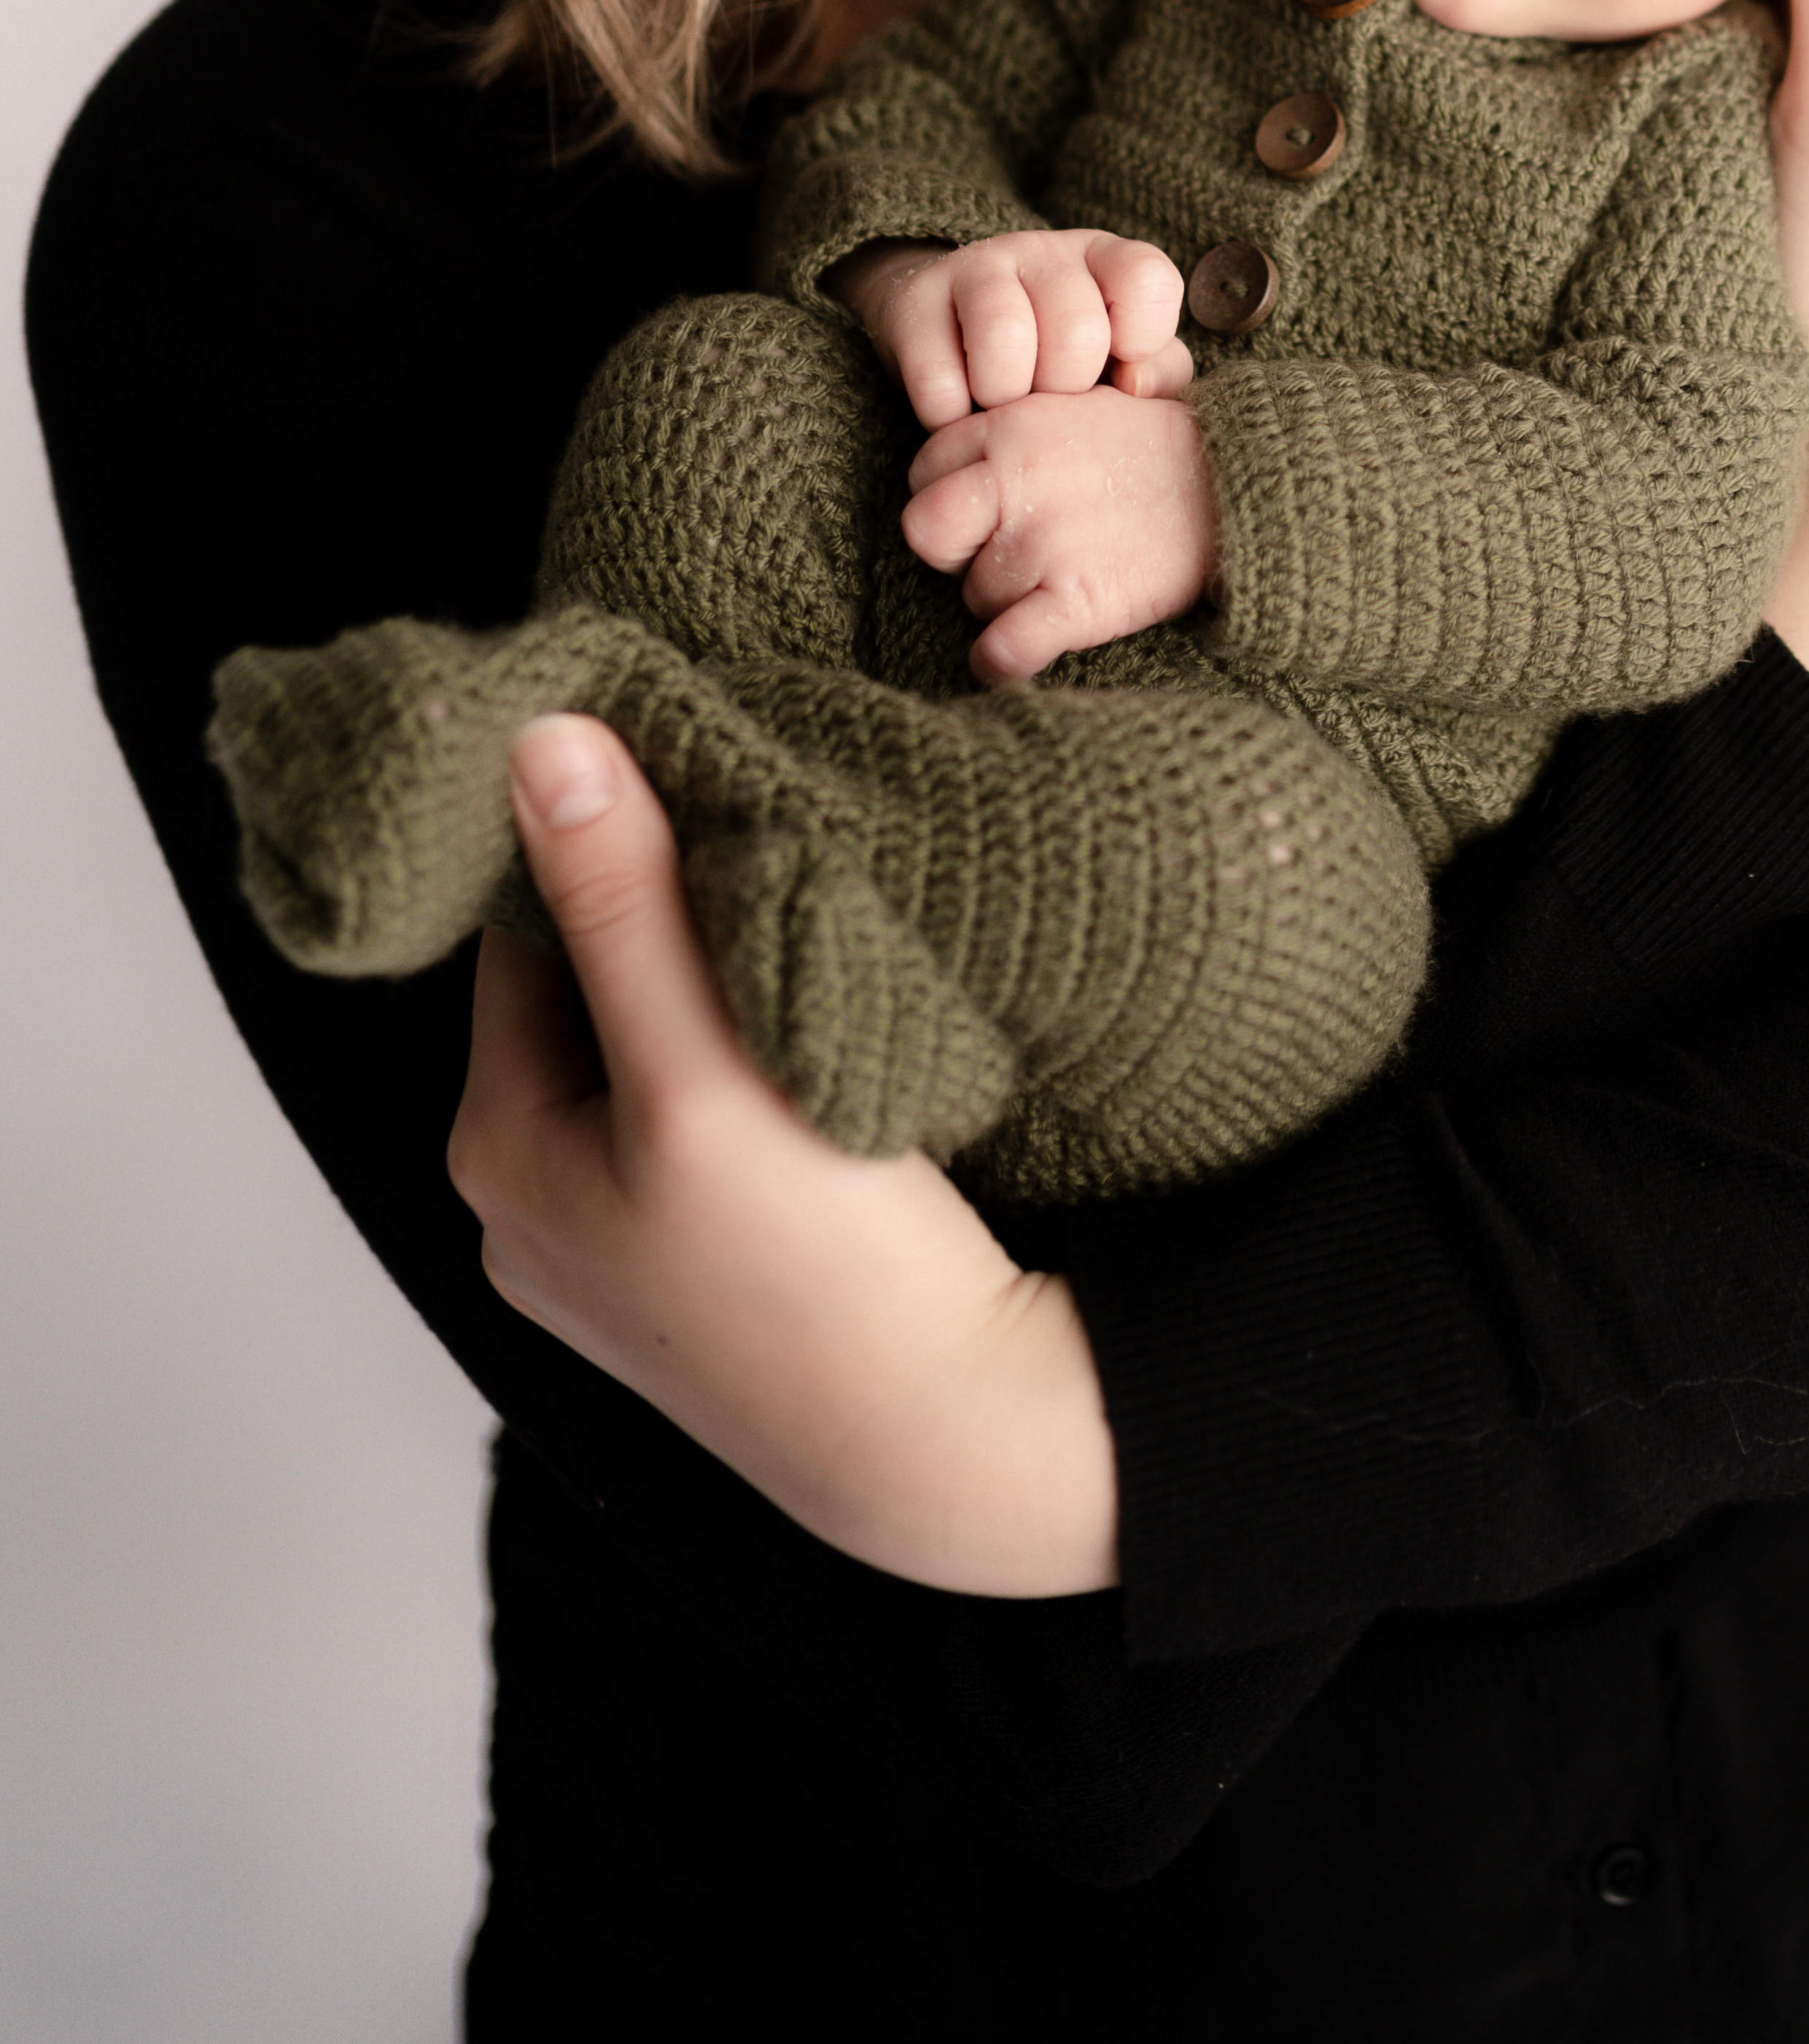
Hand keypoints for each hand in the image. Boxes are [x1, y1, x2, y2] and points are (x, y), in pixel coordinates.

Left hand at [446, 713, 1117, 1592]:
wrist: (946, 1436)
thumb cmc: (819, 1270)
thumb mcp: (703, 1066)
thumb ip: (624, 904)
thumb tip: (538, 742)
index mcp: (493, 1148)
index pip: (524, 931)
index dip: (606, 839)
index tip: (697, 770)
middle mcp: (529, 1204)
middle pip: (587, 991)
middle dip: (666, 909)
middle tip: (771, 836)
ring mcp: (616, 1247)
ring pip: (651, 1051)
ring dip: (716, 981)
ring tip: (806, 928)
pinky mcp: (702, 1268)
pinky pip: (701, 1118)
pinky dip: (747, 1059)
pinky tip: (820, 1035)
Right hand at [839, 227, 1194, 427]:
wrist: (949, 332)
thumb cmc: (1058, 361)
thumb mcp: (1119, 360)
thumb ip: (1159, 373)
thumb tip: (1137, 383)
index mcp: (1104, 259)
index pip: (1148, 280)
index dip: (1143, 338)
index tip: (1118, 367)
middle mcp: (1042, 251)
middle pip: (1077, 330)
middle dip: (1065, 390)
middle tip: (1047, 398)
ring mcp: (974, 266)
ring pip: (1004, 339)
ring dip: (1005, 398)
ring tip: (1002, 403)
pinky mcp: (913, 299)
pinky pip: (938, 379)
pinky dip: (951, 416)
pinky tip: (957, 409)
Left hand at [905, 388, 1221, 683]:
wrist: (1244, 489)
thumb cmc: (1159, 450)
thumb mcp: (1080, 404)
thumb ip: (1016, 429)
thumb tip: (973, 469)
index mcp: (1008, 424)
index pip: (925, 473)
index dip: (952, 497)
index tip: (990, 511)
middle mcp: (1013, 479)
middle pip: (927, 531)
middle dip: (955, 551)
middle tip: (1003, 553)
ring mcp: (1042, 542)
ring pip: (974, 597)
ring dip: (1009, 602)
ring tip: (1065, 578)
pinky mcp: (1075, 602)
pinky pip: (1001, 649)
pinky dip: (1001, 662)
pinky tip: (1019, 653)